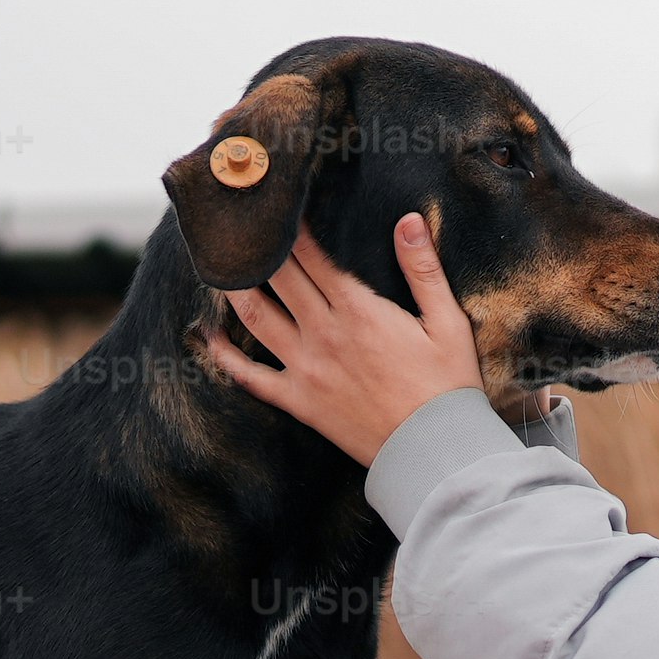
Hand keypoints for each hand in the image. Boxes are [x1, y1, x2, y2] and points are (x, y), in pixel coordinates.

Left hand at [206, 217, 487, 466]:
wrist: (432, 451)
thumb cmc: (446, 387)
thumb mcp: (447, 323)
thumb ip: (423, 270)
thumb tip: (408, 220)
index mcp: (359, 311)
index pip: (313, 257)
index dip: (292, 228)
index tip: (277, 206)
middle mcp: (324, 334)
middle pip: (278, 279)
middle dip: (258, 249)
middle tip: (241, 225)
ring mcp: (306, 368)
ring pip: (256, 319)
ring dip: (235, 289)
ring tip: (222, 267)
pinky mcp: (299, 401)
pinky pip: (251, 377)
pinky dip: (226, 357)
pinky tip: (211, 338)